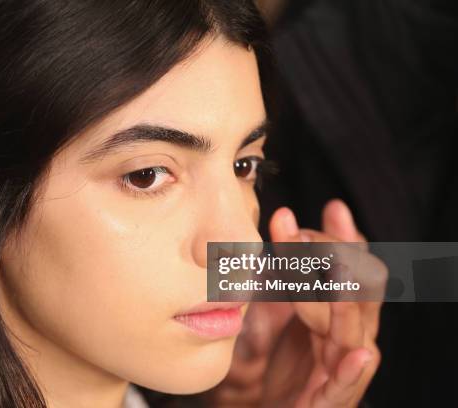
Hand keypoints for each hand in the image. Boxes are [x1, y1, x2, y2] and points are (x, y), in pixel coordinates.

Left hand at [206, 199, 384, 407]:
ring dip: (347, 304)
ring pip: (353, 335)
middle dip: (333, 259)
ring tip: (341, 270)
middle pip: (355, 294)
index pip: (349, 272)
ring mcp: (339, 372)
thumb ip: (277, 282)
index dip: (341, 240)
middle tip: (302, 233)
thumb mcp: (266, 316)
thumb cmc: (263, 367)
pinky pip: (345, 389)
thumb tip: (274, 234)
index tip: (327, 209)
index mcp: (333, 317)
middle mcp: (343, 339)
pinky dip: (351, 372)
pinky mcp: (328, 403)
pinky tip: (357, 353)